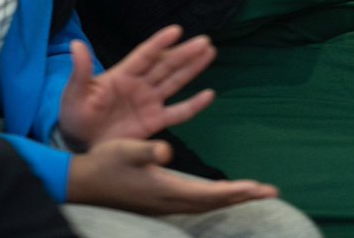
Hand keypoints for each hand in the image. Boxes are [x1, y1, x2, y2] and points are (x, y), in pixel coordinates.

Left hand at [59, 24, 216, 147]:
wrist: (78, 143)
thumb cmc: (75, 113)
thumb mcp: (75, 92)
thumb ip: (81, 70)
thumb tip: (76, 44)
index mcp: (122, 74)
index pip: (145, 55)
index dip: (160, 43)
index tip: (177, 30)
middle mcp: (140, 84)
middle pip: (166, 65)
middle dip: (185, 53)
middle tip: (205, 40)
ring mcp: (148, 102)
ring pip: (175, 81)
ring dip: (192, 68)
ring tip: (209, 52)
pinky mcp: (154, 122)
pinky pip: (178, 113)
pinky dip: (193, 105)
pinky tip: (209, 94)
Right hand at [67, 138, 277, 212]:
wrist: (84, 184)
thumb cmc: (105, 162)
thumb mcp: (126, 149)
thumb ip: (148, 150)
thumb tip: (167, 149)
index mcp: (165, 188)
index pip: (209, 194)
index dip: (235, 191)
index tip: (259, 188)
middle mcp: (169, 201)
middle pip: (213, 202)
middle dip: (242, 197)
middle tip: (270, 191)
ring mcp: (164, 204)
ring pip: (205, 204)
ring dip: (230, 198)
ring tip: (252, 192)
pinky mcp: (159, 201)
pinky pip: (195, 202)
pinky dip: (213, 197)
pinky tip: (217, 194)